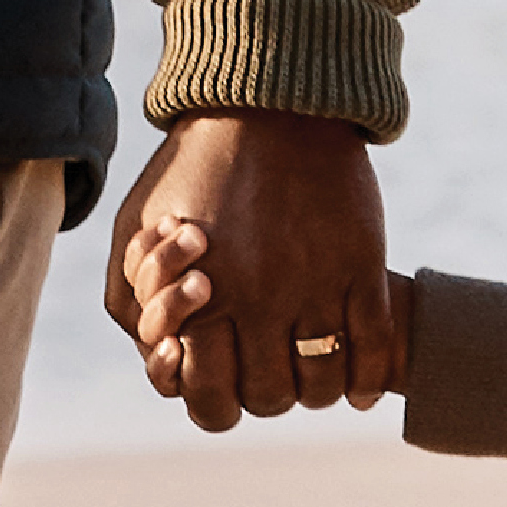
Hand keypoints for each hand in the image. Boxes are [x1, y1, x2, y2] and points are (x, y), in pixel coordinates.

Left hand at [113, 114, 402, 425]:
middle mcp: (261, 301)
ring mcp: (316, 286)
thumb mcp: (133, 233)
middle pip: (267, 399)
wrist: (264, 106)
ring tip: (307, 372)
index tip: (219, 375)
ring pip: (321, 385)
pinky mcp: (362, 266)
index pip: (209, 400)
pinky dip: (366, 380)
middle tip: (266, 371)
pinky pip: (374, 349)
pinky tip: (357, 389)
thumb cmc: (190, 172)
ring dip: (314, 391)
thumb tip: (165, 361)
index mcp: (201, 299)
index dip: (213, 399)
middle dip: (263, 394)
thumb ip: (132, 303)